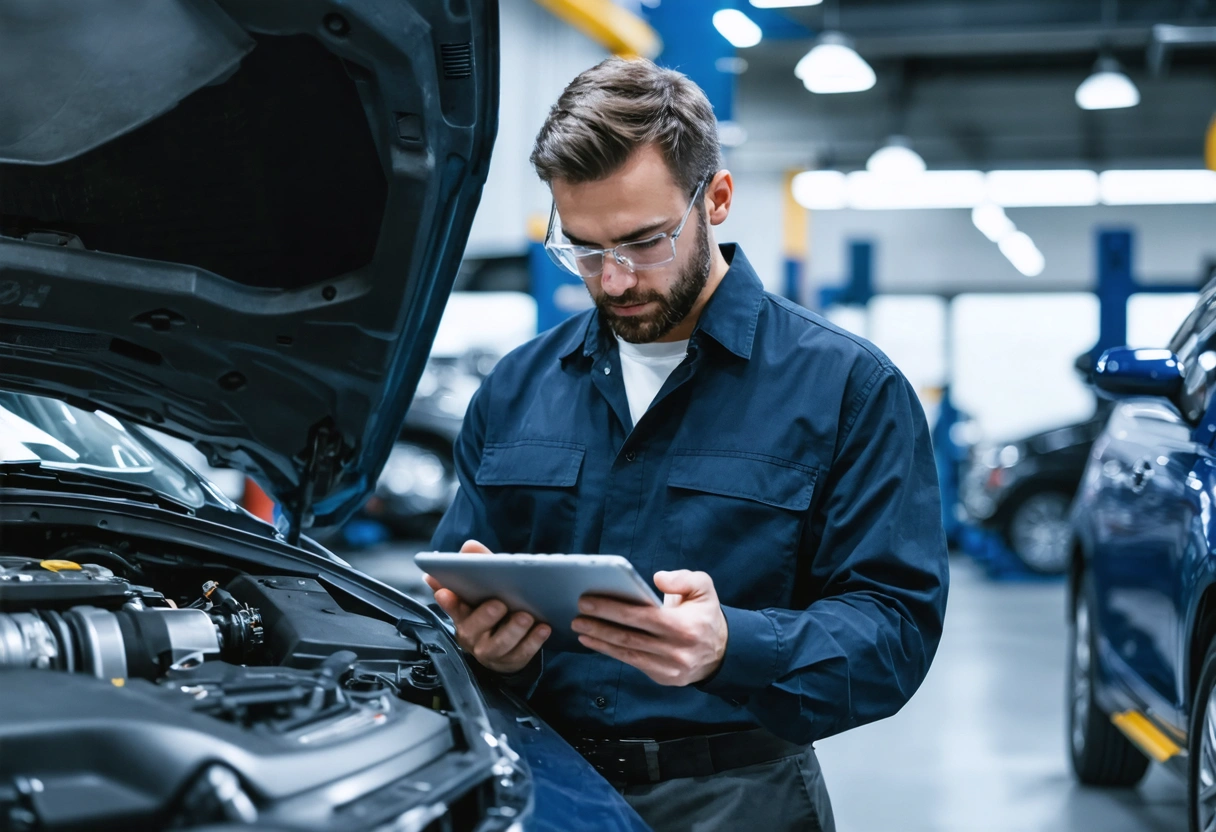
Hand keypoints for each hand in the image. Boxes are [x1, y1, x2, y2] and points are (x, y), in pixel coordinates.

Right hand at [423, 540, 550, 673]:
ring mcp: (490, 651)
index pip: (452, 607)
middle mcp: (472, 635)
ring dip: (513, 631)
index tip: (446, 592)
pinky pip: (520, 655)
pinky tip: (543, 628)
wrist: (508, 642)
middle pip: (473, 629)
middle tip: (500, 604)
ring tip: (526, 616)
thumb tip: (469, 546)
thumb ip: (478, 565)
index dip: (449, 601)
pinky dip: (532, 642)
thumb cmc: (494, 606)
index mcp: (463, 614)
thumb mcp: (486, 586)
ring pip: (498, 646)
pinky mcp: (510, 661)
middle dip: (485, 616)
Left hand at [571, 569, 727, 685]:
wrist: (721, 651)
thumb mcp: (703, 588)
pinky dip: (612, 652)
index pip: (641, 616)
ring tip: (580, 630)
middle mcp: (676, 651)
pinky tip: (597, 643)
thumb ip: (682, 579)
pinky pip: (633, 663)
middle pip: (629, 637)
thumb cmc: (705, 614)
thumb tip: (656, 578)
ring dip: (600, 642)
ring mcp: (670, 668)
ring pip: (628, 654)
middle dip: (599, 626)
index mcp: (684, 626)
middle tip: (577, 617)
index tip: (587, 601)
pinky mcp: (664, 678)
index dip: (612, 609)